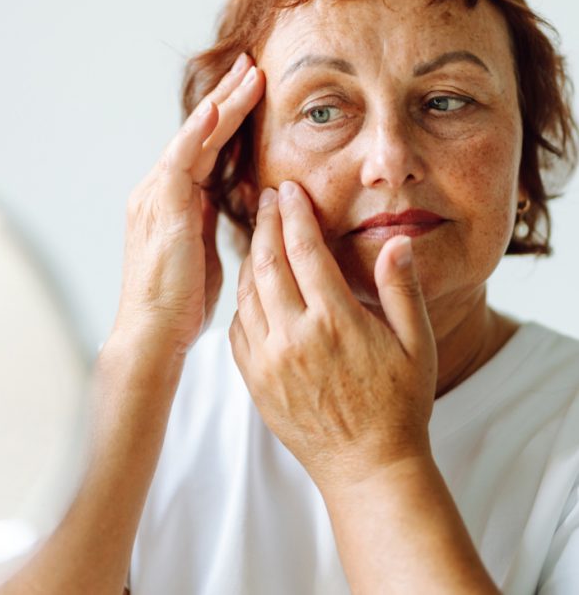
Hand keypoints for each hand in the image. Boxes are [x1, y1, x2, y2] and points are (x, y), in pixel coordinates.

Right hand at [113, 54, 264, 362]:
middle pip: (200, 134)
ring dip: (222, 104)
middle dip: (227, 98)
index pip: (205, 150)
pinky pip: (180, 160)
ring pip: (194, 138)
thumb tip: (238, 204)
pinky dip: (198, 132)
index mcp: (173, 201)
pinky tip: (218, 107)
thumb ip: (212, 222)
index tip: (252, 94)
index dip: (229, 120)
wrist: (153, 334)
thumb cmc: (180, 302)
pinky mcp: (161, 208)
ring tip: (249, 73)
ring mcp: (157, 195)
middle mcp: (160, 190)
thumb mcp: (204, 253)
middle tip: (251, 66)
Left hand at [229, 181, 437, 491]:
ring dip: (249, 255)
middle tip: (265, 198)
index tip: (288, 189)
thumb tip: (398, 242)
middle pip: (268, 262)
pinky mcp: (253, 379)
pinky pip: (237, 326)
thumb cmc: (398, 406)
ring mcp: (268, 359)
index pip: (305, 250)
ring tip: (256, 232)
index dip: (294, 213)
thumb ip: (402, 290)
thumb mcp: (416, 345)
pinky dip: (242, 299)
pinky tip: (251, 285)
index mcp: (334, 321)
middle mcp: (294, 336)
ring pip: (247, 291)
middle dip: (265, 222)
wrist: (365, 465)